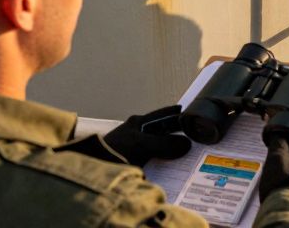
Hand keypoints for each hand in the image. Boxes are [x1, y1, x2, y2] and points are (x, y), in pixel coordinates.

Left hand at [60, 105, 190, 166]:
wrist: (90, 173)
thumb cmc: (111, 152)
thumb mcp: (140, 145)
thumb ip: (164, 143)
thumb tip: (186, 144)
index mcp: (139, 123)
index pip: (166, 114)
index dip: (181, 115)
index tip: (197, 118)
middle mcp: (139, 134)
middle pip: (166, 132)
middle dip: (181, 135)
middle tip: (199, 140)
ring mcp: (137, 150)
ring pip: (162, 148)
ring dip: (174, 153)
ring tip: (190, 158)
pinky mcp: (136, 165)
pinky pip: (157, 163)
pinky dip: (167, 166)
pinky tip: (174, 172)